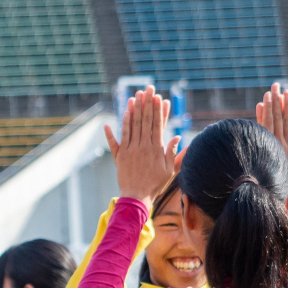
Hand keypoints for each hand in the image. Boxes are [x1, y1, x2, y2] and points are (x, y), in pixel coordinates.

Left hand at [105, 86, 179, 205]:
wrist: (136, 198)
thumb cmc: (155, 185)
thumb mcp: (169, 170)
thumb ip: (172, 153)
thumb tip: (176, 136)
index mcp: (155, 149)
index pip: (157, 124)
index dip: (157, 110)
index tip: (158, 97)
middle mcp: (142, 147)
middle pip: (144, 121)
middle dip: (146, 104)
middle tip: (146, 89)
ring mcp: (129, 151)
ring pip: (130, 128)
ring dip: (131, 111)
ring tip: (133, 97)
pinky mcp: (119, 157)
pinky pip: (114, 143)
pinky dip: (112, 132)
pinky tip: (110, 121)